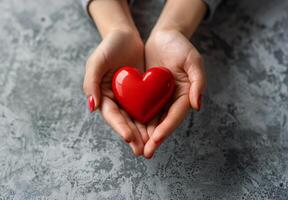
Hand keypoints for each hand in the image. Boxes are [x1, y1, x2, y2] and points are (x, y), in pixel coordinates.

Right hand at [83, 30, 148, 155]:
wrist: (126, 37)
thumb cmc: (108, 47)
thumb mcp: (96, 62)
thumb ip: (91, 83)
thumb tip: (92, 107)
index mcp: (103, 95)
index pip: (111, 115)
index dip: (120, 127)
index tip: (129, 138)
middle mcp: (115, 100)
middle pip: (124, 122)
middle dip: (132, 137)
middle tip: (141, 150)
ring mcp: (128, 99)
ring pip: (136, 119)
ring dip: (143, 134)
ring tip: (151, 146)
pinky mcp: (140, 94)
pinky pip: (146, 109)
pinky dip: (151, 120)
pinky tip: (157, 129)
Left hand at [143, 30, 205, 157]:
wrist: (164, 37)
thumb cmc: (180, 46)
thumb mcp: (193, 60)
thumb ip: (197, 82)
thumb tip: (197, 106)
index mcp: (185, 95)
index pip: (175, 116)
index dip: (166, 129)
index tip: (155, 140)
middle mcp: (173, 101)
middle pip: (163, 123)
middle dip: (154, 139)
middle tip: (144, 153)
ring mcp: (160, 99)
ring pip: (152, 121)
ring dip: (145, 135)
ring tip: (136, 148)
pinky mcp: (149, 95)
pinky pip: (143, 110)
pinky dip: (137, 121)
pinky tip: (129, 131)